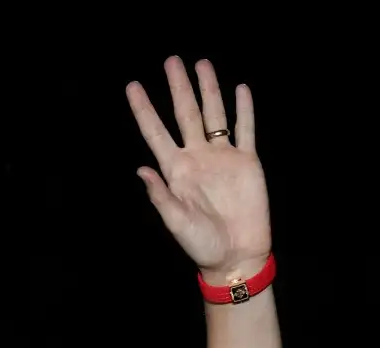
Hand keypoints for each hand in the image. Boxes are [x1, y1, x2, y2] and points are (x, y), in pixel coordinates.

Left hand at [127, 57, 270, 282]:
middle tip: (171, 60)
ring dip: (209, 89)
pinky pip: (245, 130)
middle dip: (178, 87)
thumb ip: (160, 195)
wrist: (236, 254)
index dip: (144, 109)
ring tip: (202, 63)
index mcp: (175, 170)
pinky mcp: (247, 162)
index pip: (156, 132)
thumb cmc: (201, 244)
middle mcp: (197, 157)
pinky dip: (244, 109)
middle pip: (186, 114)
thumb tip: (140, 170)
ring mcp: (222, 157)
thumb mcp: (176, 222)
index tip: (132, 85)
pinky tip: (240, 88)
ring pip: (215, 114)